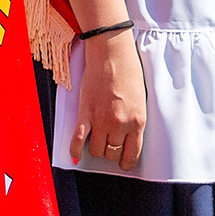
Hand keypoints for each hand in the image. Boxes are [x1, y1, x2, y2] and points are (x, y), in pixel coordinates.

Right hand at [72, 24, 146, 171]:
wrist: (111, 53)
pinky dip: (75, 151)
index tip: (123, 162)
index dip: (126, 162)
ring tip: (96, 140)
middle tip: (108, 144)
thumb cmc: (128, 72)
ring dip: (96, 148)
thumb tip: (125, 136)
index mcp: (137, 122)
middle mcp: (120, 125)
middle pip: (112, 153)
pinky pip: (78, 139)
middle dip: (110, 152)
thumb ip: (134, 120)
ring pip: (97, 150)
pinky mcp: (85, 113)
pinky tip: (75, 156)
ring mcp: (101, 120)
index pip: (132, 154)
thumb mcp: (140, 100)